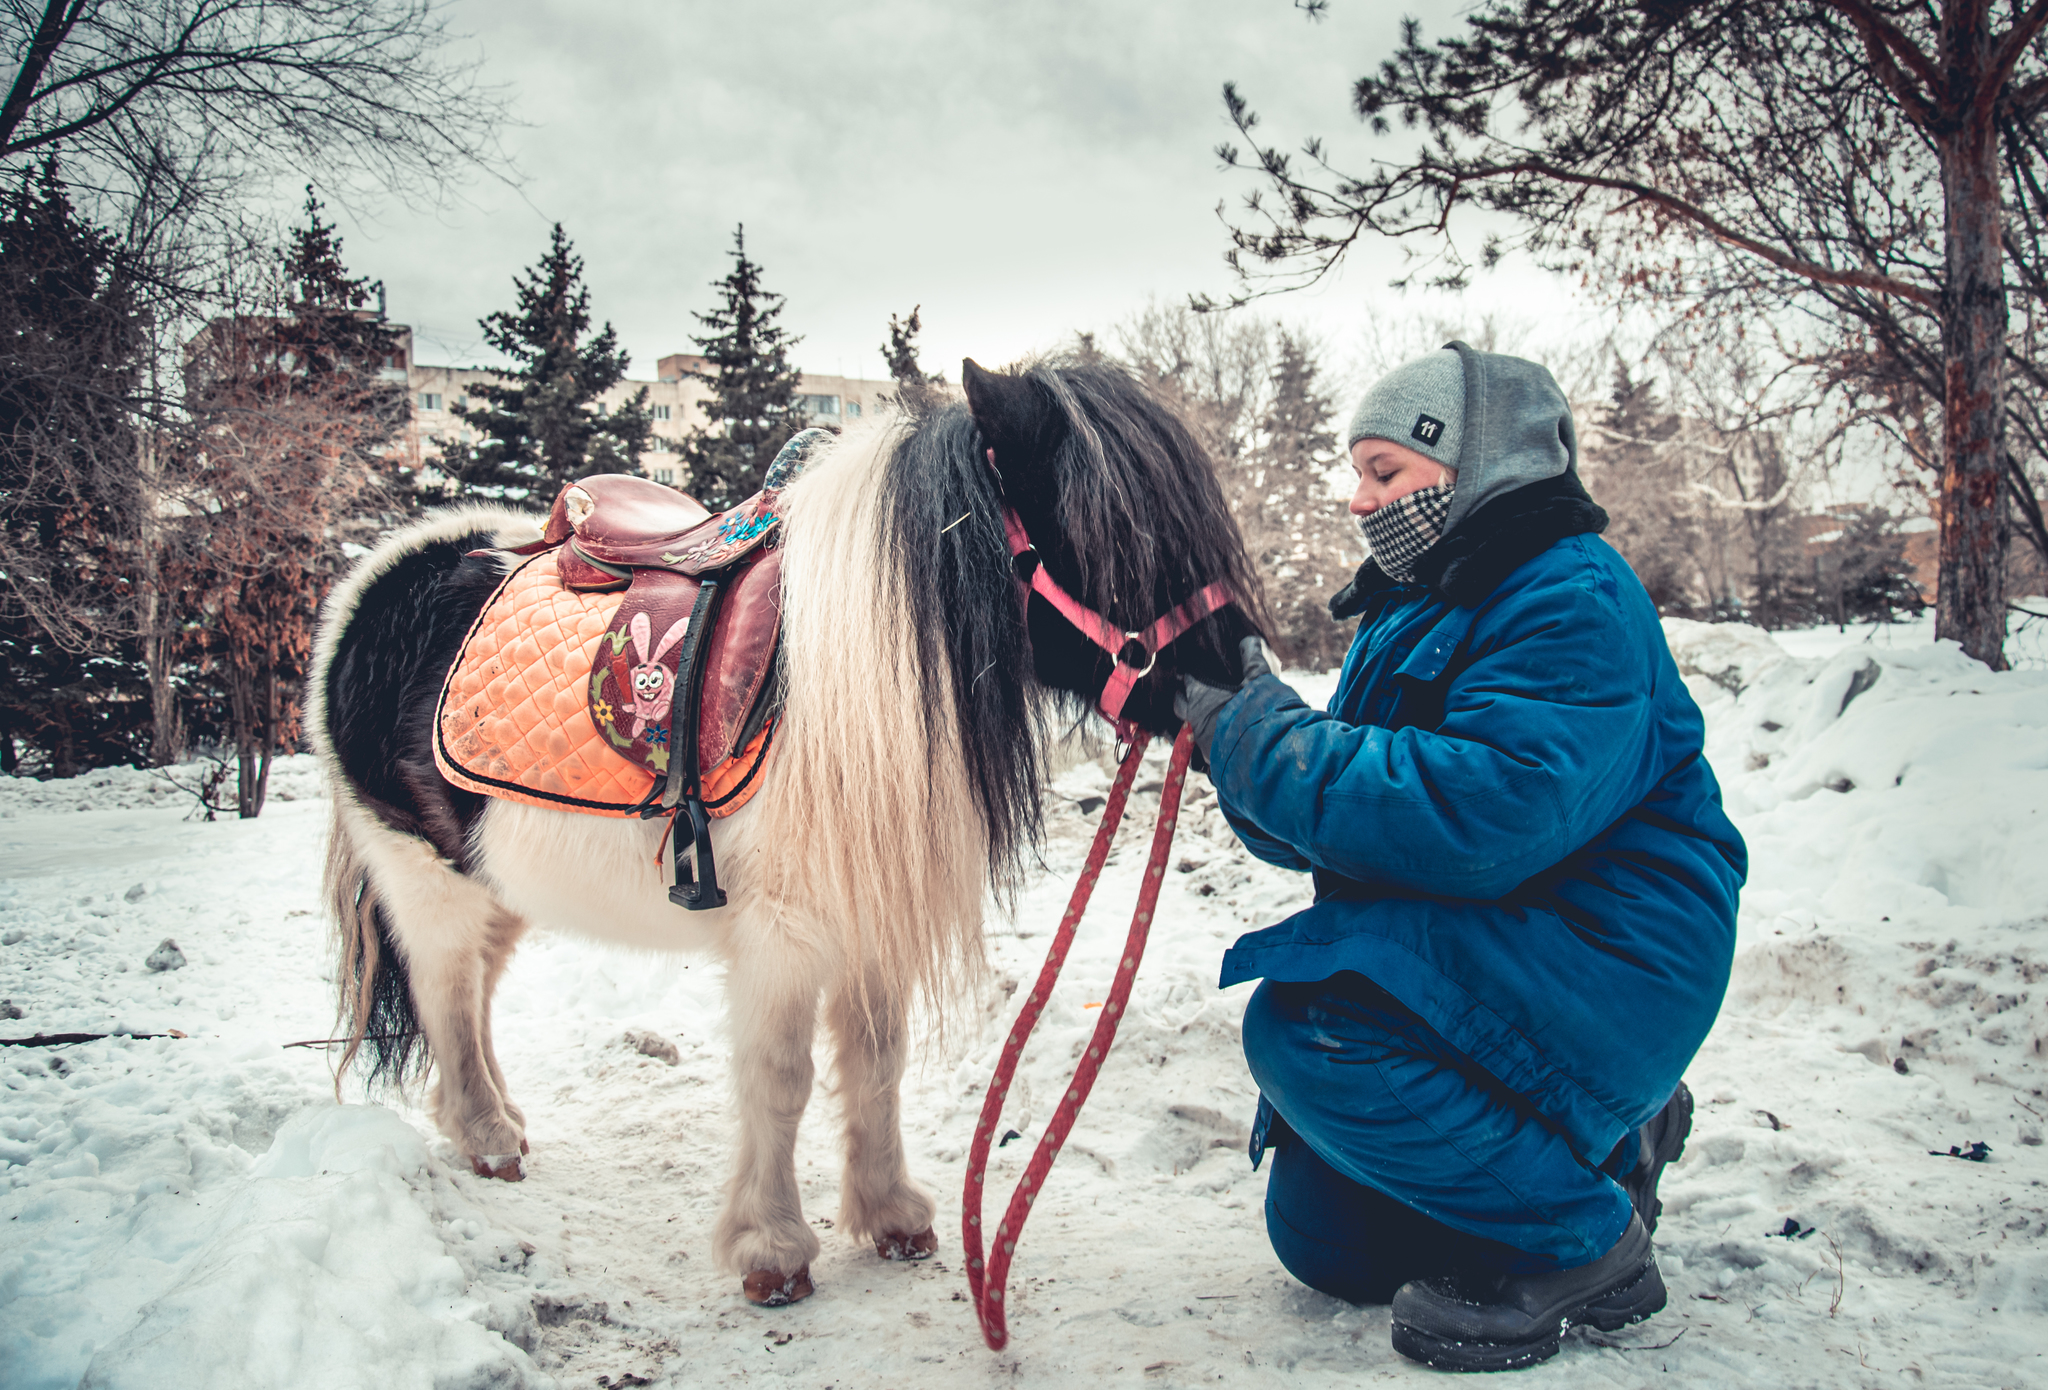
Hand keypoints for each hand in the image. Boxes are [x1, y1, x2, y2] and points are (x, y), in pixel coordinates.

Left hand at [1174, 636, 1272, 769]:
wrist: (1262, 754)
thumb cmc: (1258, 712)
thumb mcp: (1260, 681)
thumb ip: (1254, 659)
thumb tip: (1249, 640)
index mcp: (1202, 694)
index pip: (1186, 678)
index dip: (1186, 673)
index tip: (1187, 669)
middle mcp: (1195, 716)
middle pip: (1179, 702)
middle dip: (1181, 695)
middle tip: (1187, 690)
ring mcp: (1198, 739)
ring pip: (1185, 725)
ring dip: (1189, 718)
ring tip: (1198, 715)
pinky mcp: (1206, 758)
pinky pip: (1195, 746)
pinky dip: (1199, 739)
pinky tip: (1209, 738)